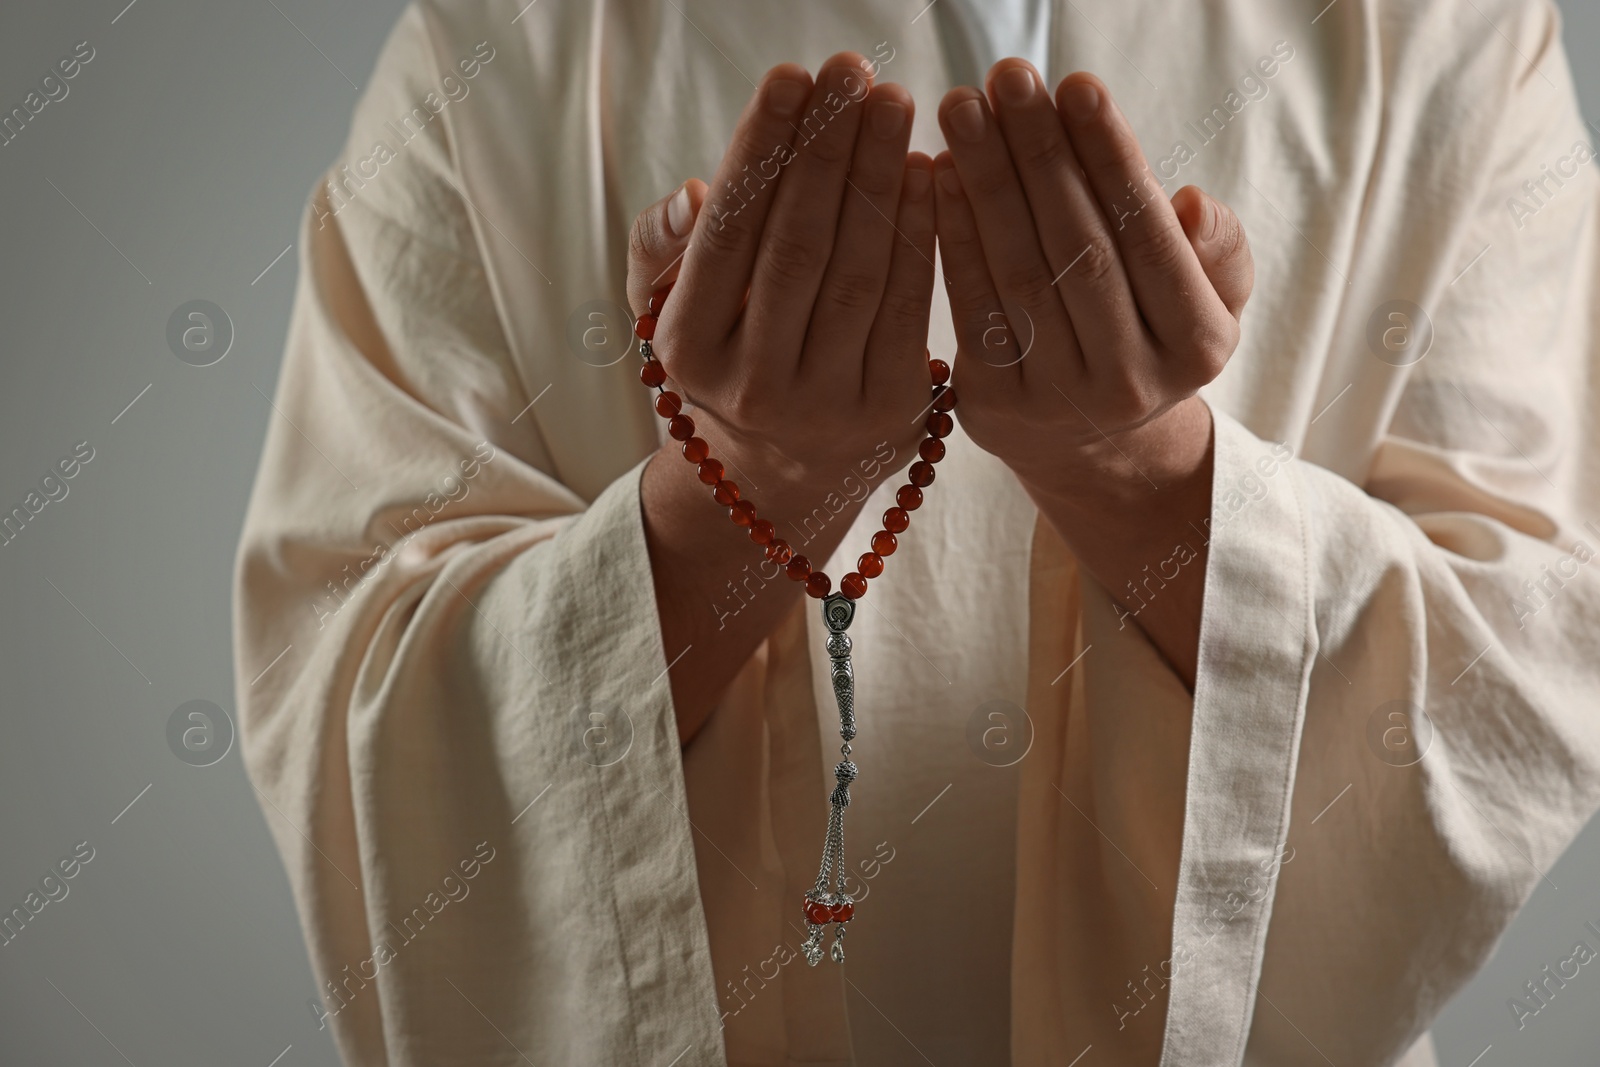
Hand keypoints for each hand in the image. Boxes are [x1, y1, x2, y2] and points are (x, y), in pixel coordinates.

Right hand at [625, 54, 937, 741]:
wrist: (777, 478)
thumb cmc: (724, 361)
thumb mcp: (666, 314)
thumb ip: (662, 248)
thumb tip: (696, 193)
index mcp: (688, 351)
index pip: (729, 232)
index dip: (763, 150)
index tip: (791, 76)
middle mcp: (754, 385)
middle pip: (800, 244)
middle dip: (830, 148)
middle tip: (853, 70)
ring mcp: (827, 404)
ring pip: (859, 270)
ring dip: (881, 177)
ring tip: (895, 104)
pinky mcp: (892, 410)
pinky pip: (909, 305)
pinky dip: (920, 234)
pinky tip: (929, 171)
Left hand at [933, 62, 1252, 500]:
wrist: (1091, 444)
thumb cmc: (1151, 336)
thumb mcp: (1209, 299)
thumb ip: (1217, 251)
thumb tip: (1191, 205)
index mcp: (1197, 344)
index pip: (1149, 235)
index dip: (1110, 157)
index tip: (1076, 85)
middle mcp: (1130, 382)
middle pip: (1077, 248)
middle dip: (1038, 153)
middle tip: (1006, 77)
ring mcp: (1057, 401)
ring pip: (1019, 272)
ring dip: (986, 182)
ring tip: (963, 109)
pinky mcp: (992, 408)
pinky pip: (969, 305)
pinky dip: (953, 236)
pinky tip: (938, 174)